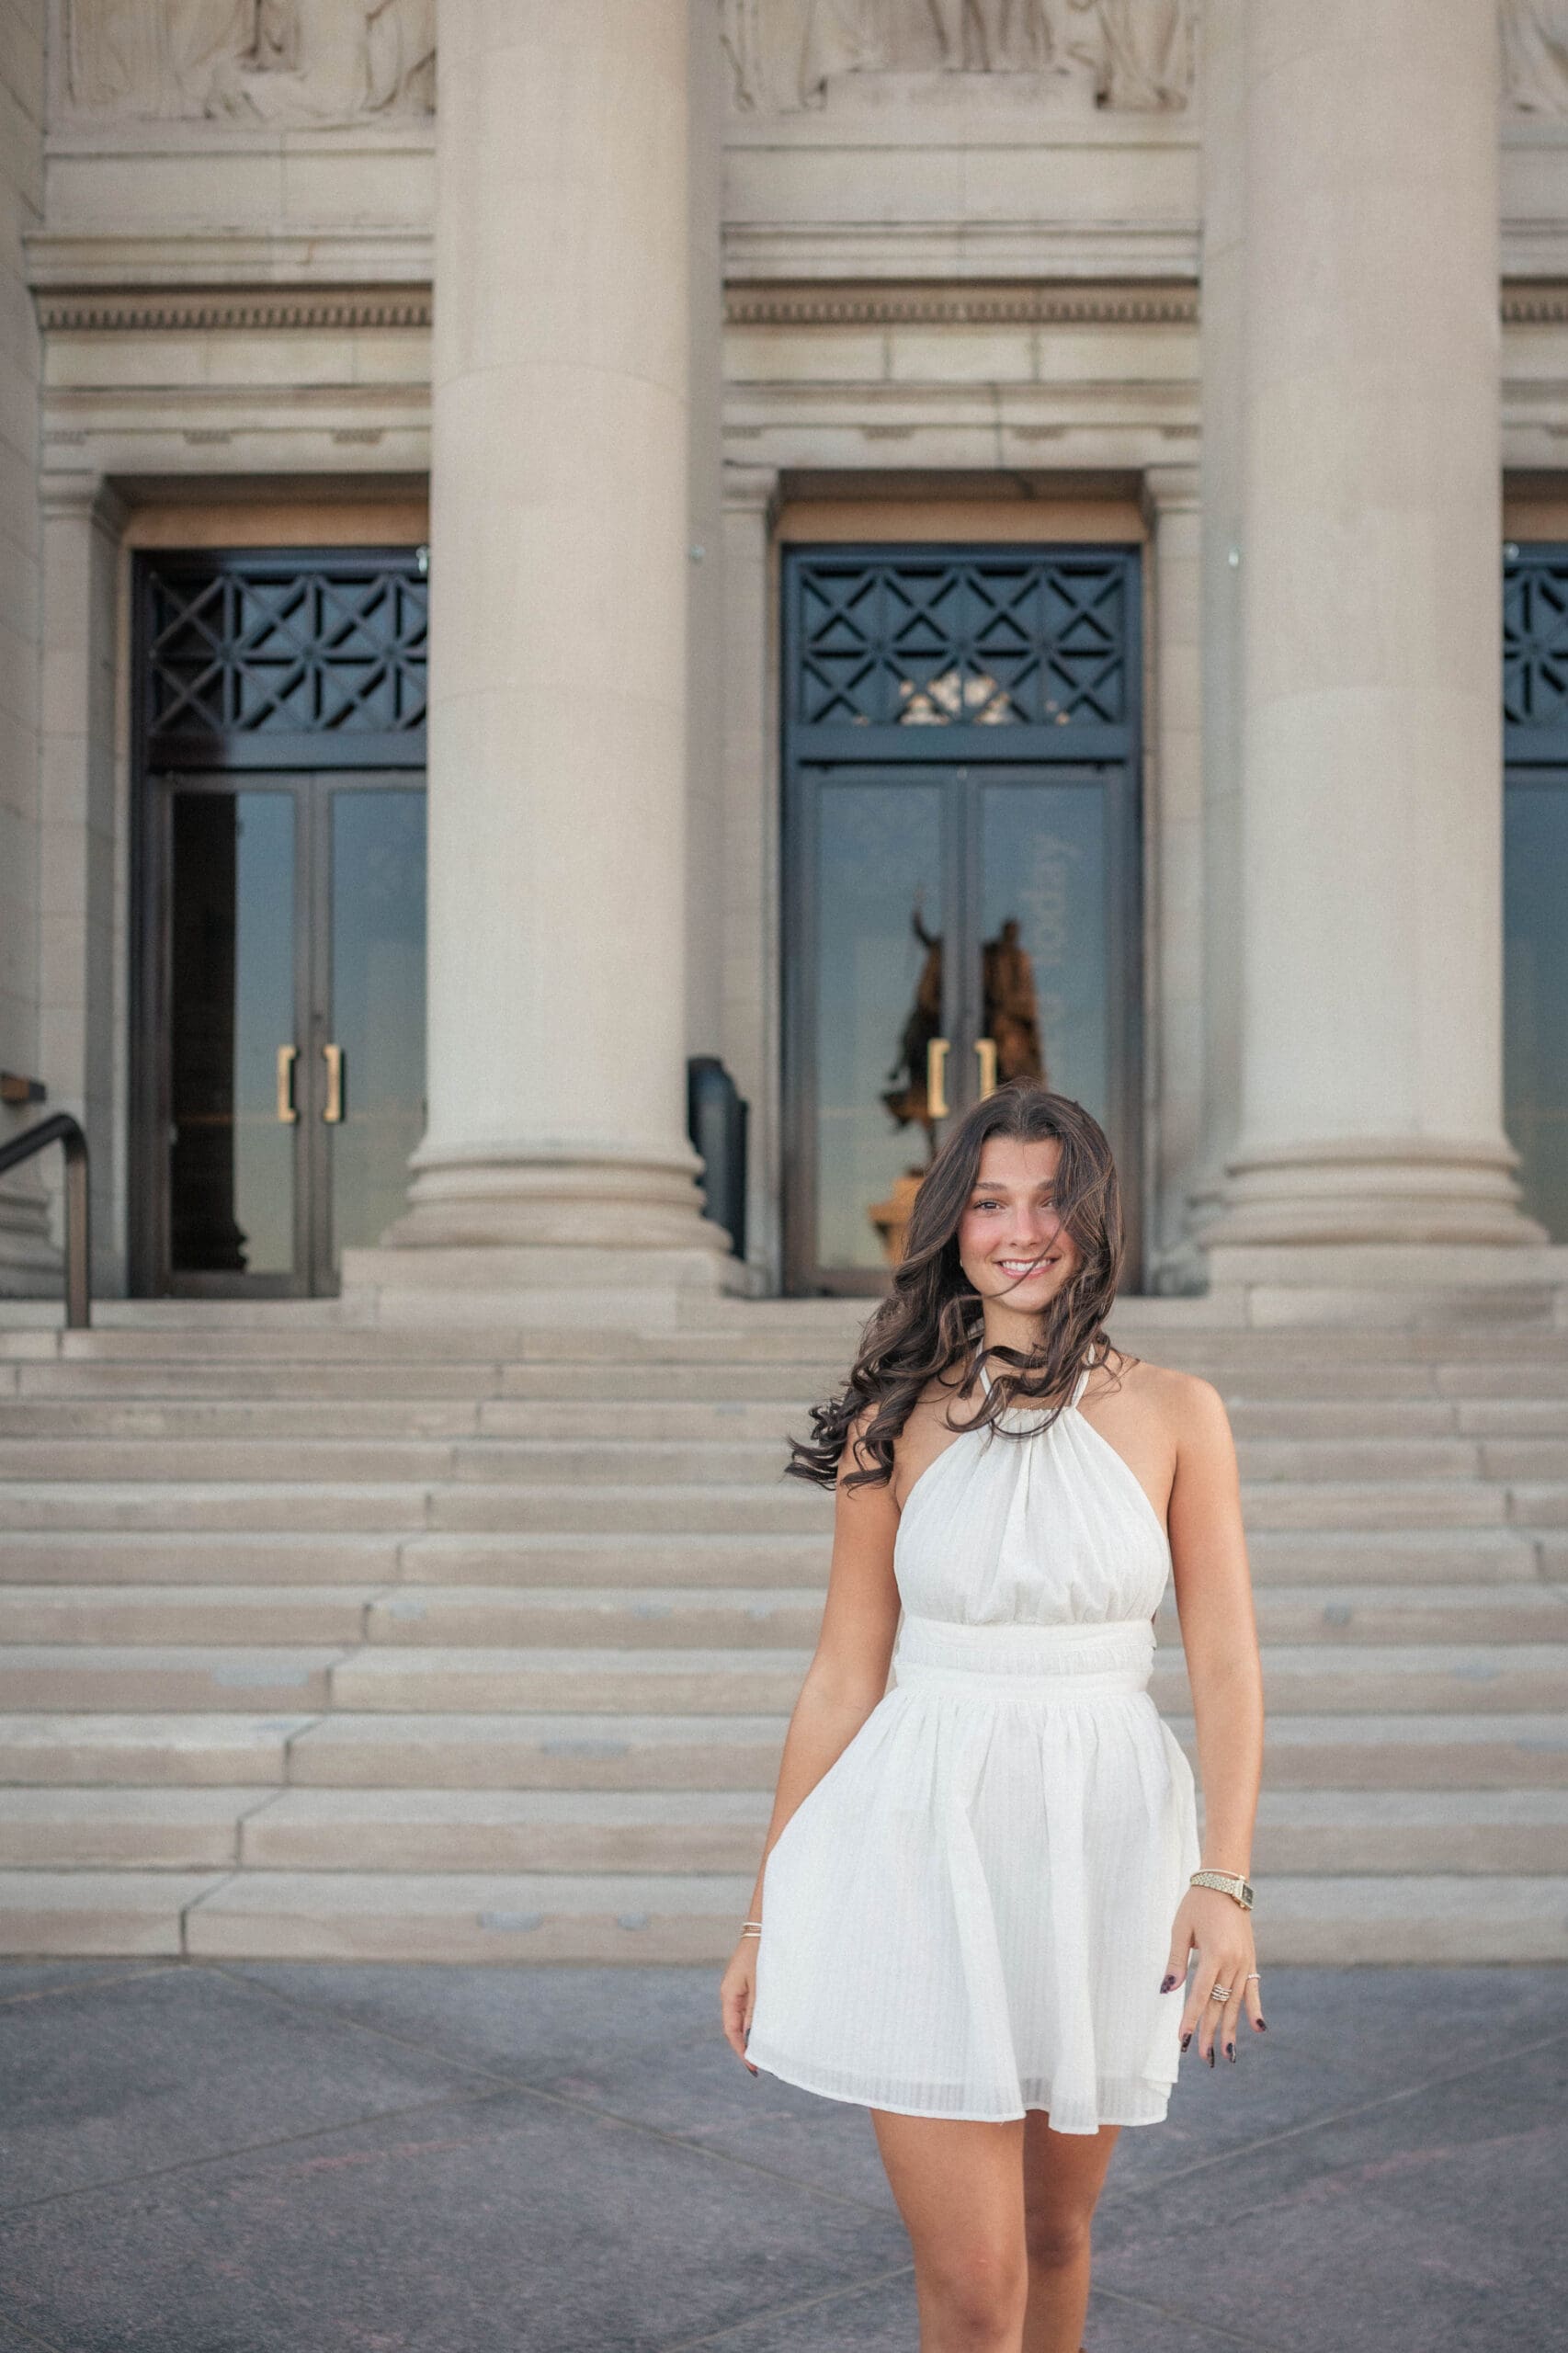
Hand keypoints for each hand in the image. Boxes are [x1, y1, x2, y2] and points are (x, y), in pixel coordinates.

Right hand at [719, 1933, 759, 2075]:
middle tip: (764, 2065)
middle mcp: (731, 1994)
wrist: (764, 1925)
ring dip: (755, 2034)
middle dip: (748, 2046)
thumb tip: (751, 2035)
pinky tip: (771, 2027)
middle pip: (736, 2028)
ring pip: (744, 2019)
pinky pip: (751, 2008)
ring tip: (770, 2051)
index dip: (741, 2051)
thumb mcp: (760, 1983)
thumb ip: (756, 2009)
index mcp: (729, 1994)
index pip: (732, 2031)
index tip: (753, 2068)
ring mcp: (739, 1988)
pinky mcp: (749, 1983)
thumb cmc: (762, 1952)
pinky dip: (759, 2021)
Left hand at [1160, 1888, 1263, 2065]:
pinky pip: (1253, 1990)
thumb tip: (1167, 1991)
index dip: (1190, 2018)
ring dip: (1230, 2028)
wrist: (1226, 1882)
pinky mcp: (1250, 1961)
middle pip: (1219, 2004)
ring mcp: (1245, 1963)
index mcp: (1214, 1954)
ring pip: (1235, 2003)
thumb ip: (1176, 1962)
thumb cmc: (1197, 1904)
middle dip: (1209, 2031)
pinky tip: (1258, 2030)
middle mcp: (1233, 1963)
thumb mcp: (1181, 1929)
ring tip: (1227, 2053)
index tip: (1183, 2040)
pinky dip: (1254, 2009)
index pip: (1200, 1995)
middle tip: (1202, 2057)